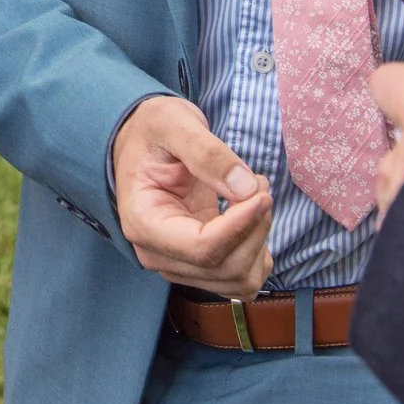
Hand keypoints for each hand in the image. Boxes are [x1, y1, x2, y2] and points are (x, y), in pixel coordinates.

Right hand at [111, 94, 274, 297]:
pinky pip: (240, 279)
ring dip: (259, 241)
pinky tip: (252, 219)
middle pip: (224, 268)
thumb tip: (246, 188)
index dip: (241, 226)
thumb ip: (207, 153)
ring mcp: (178, 263)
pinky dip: (257, 254)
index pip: (203, 248)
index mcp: (144, 222)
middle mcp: (157, 254)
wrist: (141, 140)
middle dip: (255, 228)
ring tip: (255, 197)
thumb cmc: (151, 129)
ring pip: (237, 280)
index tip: (262, 193)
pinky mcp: (198, 263)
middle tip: (259, 184)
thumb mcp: (174, 123)